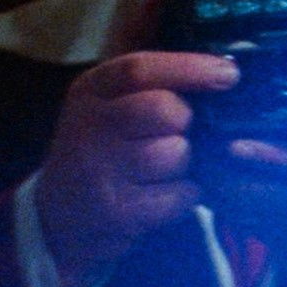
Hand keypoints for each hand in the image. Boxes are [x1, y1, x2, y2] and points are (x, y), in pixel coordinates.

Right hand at [32, 51, 238, 286]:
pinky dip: (185, 194)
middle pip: (163, 110)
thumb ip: (150, 86)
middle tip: (177, 134)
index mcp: (90, 91)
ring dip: (185, 162)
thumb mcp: (107, 106)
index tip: (228, 74)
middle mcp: (88, 126)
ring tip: (165, 169)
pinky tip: (166, 194)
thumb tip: (223, 70)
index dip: (191, 68)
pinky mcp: (116, 212)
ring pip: (176, 153)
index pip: (140, 69)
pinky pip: (179, 194)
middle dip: (185, 122)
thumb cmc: (100, 151)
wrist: (58, 218)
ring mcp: (99, 172)